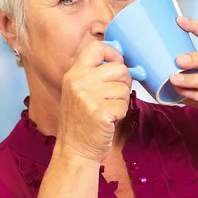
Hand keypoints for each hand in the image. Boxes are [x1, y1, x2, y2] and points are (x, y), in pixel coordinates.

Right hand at [56, 41, 131, 162]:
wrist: (75, 150)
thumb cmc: (81, 122)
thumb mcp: (78, 92)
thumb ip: (94, 75)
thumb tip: (122, 62)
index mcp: (73, 74)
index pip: (95, 47)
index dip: (112, 53)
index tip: (116, 64)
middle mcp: (79, 82)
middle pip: (118, 68)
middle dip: (123, 82)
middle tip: (114, 96)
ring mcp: (88, 97)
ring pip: (123, 88)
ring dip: (121, 101)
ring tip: (107, 110)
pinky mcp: (100, 112)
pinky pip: (124, 105)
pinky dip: (120, 114)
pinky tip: (108, 120)